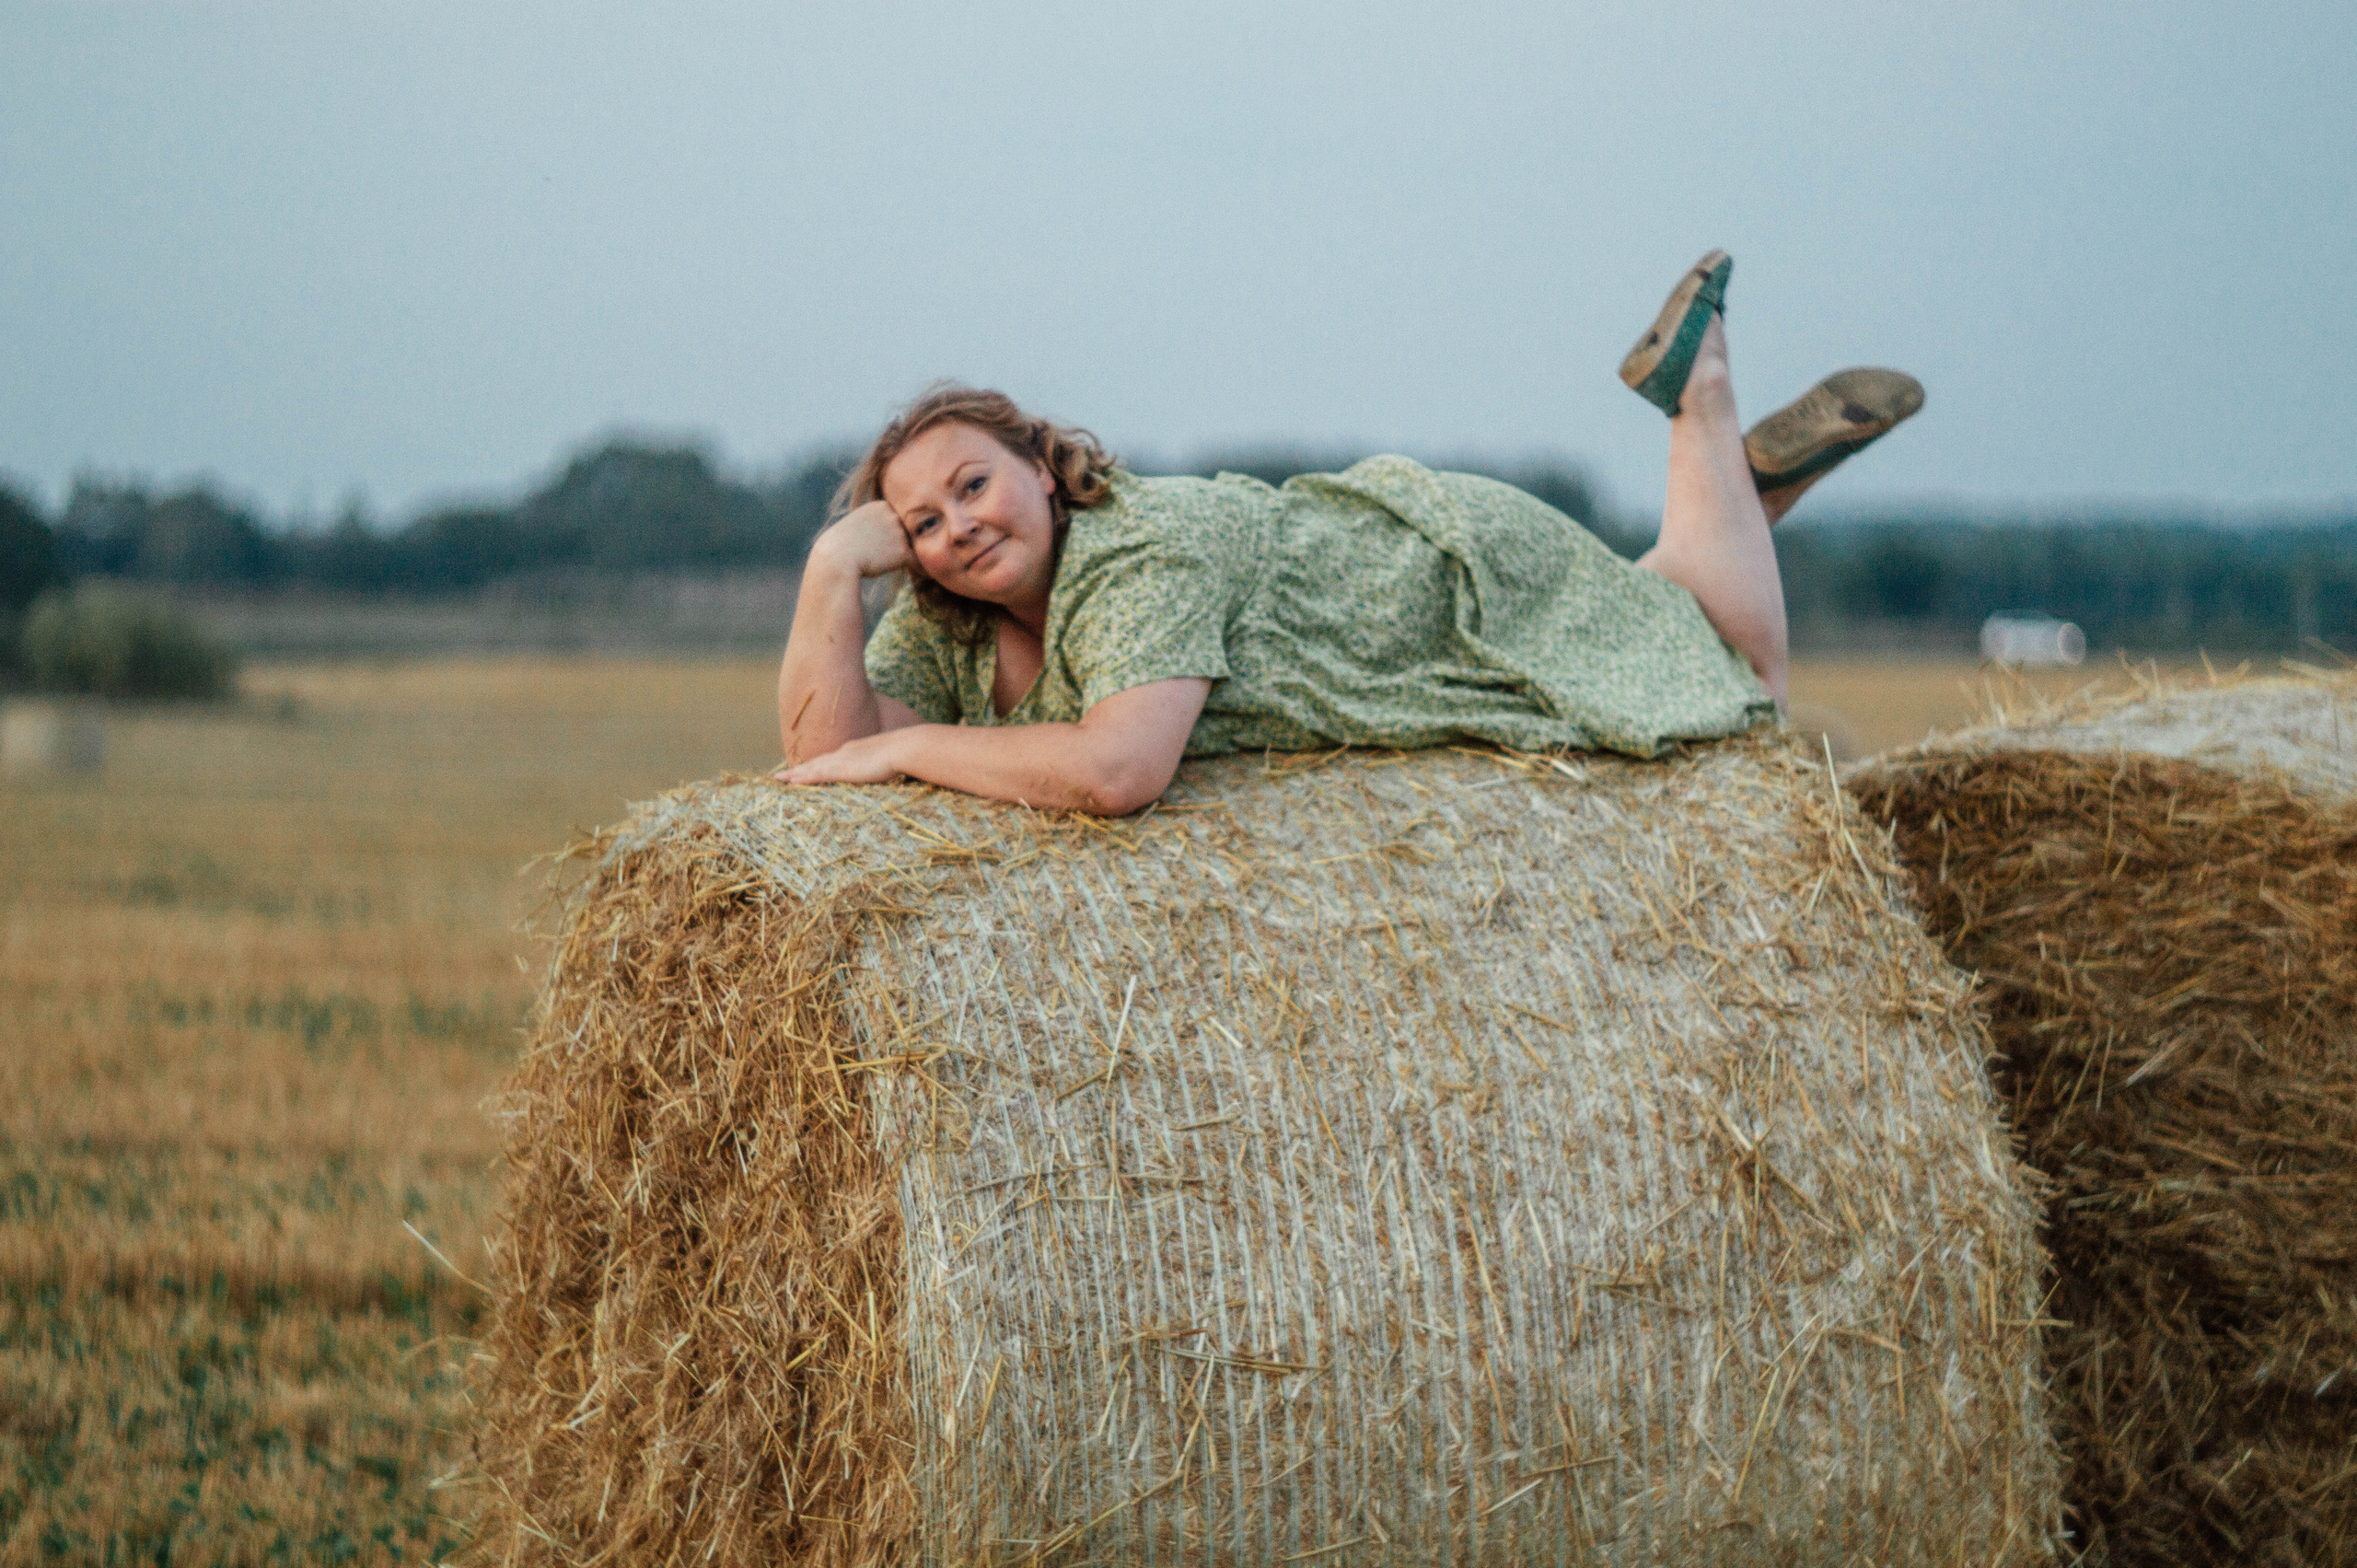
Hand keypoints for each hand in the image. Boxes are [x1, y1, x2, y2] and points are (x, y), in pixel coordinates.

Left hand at [774, 728, 915, 786]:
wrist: (903, 748)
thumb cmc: (903, 754)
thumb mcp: (890, 760)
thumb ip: (884, 765)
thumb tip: (891, 770)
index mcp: (854, 750)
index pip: (831, 759)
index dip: (817, 764)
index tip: (806, 768)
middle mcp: (843, 753)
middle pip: (816, 762)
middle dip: (800, 769)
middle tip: (783, 775)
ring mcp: (841, 760)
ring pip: (812, 768)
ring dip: (795, 774)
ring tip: (780, 780)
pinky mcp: (841, 769)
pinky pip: (816, 775)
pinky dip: (803, 779)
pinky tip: (791, 783)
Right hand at [811, 499, 912, 578]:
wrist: (835, 561)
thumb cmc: (842, 547)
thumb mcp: (858, 524)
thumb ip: (877, 523)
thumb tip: (897, 531)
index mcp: (882, 506)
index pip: (896, 522)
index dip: (889, 535)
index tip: (873, 543)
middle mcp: (893, 515)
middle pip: (906, 533)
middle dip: (898, 544)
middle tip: (878, 554)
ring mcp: (899, 532)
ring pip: (910, 547)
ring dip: (901, 556)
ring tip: (881, 562)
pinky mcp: (903, 551)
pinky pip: (917, 562)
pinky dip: (915, 568)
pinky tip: (905, 572)